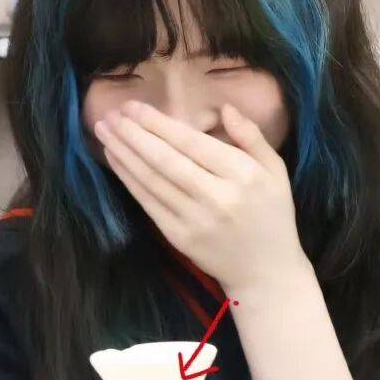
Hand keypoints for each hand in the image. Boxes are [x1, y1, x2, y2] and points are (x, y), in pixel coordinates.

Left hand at [94, 100, 310, 295]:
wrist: (266, 272)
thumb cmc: (271, 214)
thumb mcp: (275, 170)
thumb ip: (251, 136)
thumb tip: (224, 107)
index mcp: (243, 175)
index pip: (191, 143)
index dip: (159, 124)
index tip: (134, 107)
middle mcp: (218, 197)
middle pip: (166, 160)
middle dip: (134, 134)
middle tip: (111, 115)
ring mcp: (195, 220)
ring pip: (152, 181)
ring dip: (124, 154)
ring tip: (104, 131)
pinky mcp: (179, 237)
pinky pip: (148, 202)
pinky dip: (129, 179)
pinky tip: (115, 159)